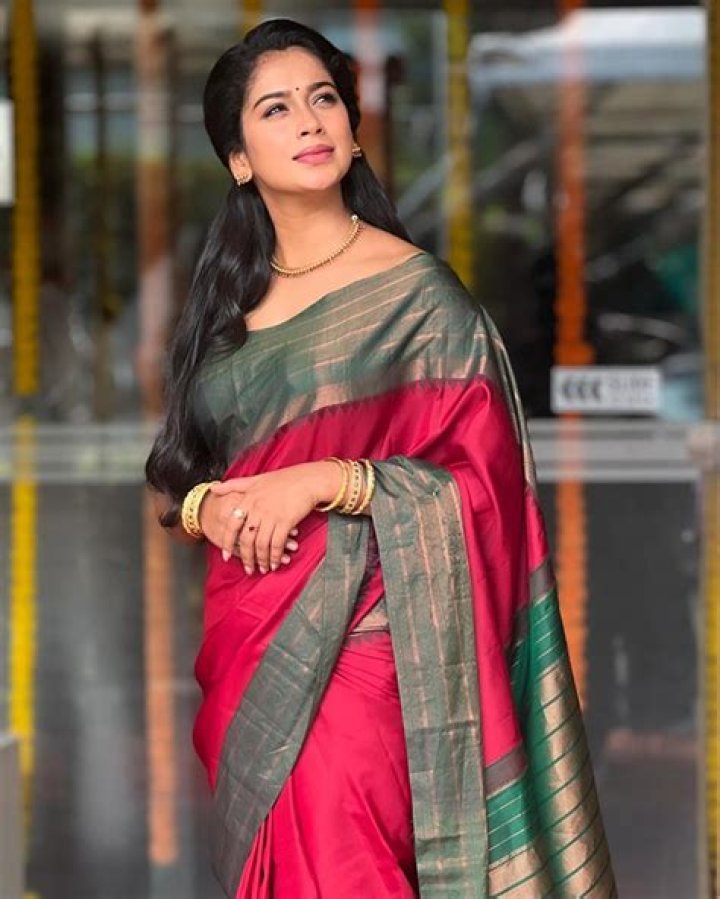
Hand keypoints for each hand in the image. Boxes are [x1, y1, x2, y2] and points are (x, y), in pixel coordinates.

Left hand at [209, 461, 340, 573]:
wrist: (309, 479)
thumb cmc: (285, 479)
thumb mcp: (257, 478)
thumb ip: (234, 485)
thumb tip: (213, 489)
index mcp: (249, 498)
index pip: (232, 524)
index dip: (228, 542)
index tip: (226, 555)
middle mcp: (257, 508)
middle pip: (246, 539)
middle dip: (246, 557)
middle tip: (248, 568)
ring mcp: (271, 515)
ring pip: (261, 544)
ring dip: (261, 560)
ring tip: (263, 568)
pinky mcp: (286, 522)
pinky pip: (277, 544)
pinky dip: (275, 556)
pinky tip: (276, 563)